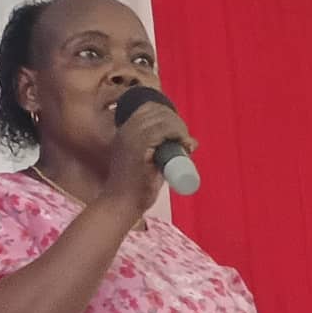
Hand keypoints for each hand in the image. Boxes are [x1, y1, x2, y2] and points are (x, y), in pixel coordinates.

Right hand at [100, 99, 197, 216]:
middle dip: (176, 122)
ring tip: (185, 144)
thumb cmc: (134, 189)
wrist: (121, 205)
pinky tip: (184, 145)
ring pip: (163, 117)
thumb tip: (190, 142)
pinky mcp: (139, 145)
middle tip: (184, 141)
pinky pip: (164, 129)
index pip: (149, 107)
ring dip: (179, 128)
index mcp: (125, 130)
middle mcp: (126, 128)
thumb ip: (165, 151)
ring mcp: (132, 135)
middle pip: (158, 109)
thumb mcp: (149, 162)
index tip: (178, 133)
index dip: (168, 115)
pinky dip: (178, 134)